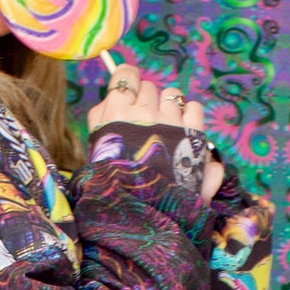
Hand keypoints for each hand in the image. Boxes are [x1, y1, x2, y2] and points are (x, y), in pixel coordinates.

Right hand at [88, 66, 226, 204]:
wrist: (139, 215)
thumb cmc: (113, 184)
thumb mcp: (95, 149)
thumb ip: (100, 119)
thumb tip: (112, 98)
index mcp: (115, 113)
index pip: (124, 74)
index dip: (128, 81)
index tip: (130, 92)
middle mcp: (143, 111)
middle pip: (150, 87)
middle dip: (148, 101)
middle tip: (146, 125)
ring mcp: (170, 120)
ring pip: (173, 94)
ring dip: (171, 107)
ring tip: (167, 130)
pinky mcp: (192, 133)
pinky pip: (194, 108)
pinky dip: (191, 116)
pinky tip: (184, 133)